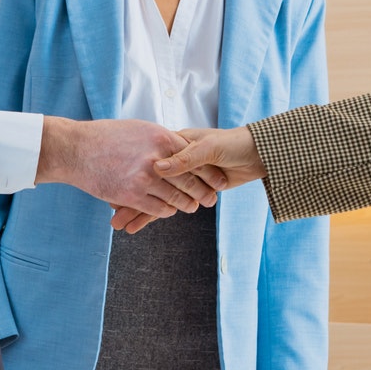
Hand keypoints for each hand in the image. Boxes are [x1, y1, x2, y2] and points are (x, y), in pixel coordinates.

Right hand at [38, 117, 216, 220]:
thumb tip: (179, 145)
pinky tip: (169, 211)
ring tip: (193, 207)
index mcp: (161, 137)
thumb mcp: (140, 129)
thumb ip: (161, 139)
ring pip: (177, 197)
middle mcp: (156, 157)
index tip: (219, 179)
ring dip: (187, 204)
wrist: (75, 149)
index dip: (209, 170)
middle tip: (212, 199)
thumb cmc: (106, 136)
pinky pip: (158, 209)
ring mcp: (144, 178)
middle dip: (204, 191)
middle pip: (190, 179)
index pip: (194, 157)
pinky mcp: (131, 195)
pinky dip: (167, 211)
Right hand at [108, 125, 258, 232]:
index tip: (117, 191)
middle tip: (114, 217)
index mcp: (174, 144)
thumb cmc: (233, 144)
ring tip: (119, 225)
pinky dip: (152, 214)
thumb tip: (159, 168)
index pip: (149, 163)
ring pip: (153, 196)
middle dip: (129, 201)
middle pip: (146, 184)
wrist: (256, 153)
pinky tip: (136, 224)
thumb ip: (185, 159)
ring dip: (136, 212)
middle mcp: (172, 161)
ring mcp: (177, 177)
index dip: (131, 176)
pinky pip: (165, 204)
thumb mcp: (208, 148)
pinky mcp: (187, 191)